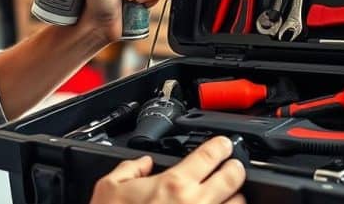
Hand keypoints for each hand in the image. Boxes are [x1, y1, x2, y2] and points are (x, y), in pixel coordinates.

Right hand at [90, 136, 245, 203]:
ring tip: (227, 197)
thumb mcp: (108, 188)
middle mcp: (195, 203)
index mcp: (174, 184)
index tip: (223, 146)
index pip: (211, 154)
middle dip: (235, 169)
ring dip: (234, 198)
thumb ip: (129, 169)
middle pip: (233, 177)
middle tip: (232, 167)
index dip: (221, 146)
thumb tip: (142, 163)